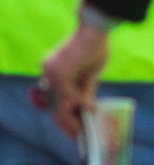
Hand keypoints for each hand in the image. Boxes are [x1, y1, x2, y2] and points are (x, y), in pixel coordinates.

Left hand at [41, 24, 109, 139]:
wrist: (95, 29)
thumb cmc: (95, 45)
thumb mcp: (90, 72)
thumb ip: (85, 90)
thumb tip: (87, 109)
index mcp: (51, 69)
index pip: (54, 96)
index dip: (62, 112)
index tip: (73, 124)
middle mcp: (46, 71)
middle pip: (54, 103)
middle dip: (66, 121)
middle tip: (76, 135)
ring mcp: (50, 73)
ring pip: (60, 103)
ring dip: (71, 119)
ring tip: (80, 132)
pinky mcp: (59, 74)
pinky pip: (70, 96)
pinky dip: (81, 105)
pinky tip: (92, 110)